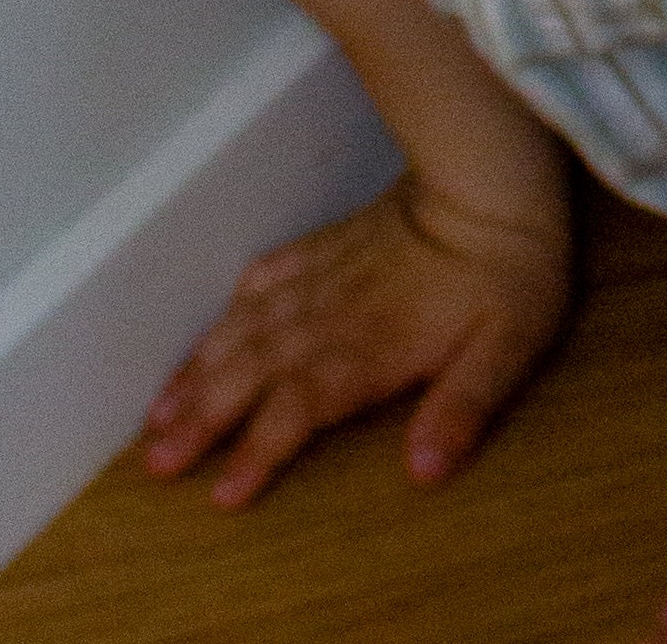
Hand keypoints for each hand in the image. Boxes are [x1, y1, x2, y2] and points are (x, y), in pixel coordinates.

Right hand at [138, 166, 574, 507]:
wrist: (496, 173)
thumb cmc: (512, 267)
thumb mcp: (509, 344)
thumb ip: (464, 407)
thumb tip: (423, 471)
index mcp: (372, 346)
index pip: (301, 407)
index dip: (260, 450)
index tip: (221, 493)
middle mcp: (334, 314)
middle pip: (254, 371)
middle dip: (202, 417)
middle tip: (154, 459)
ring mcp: (326, 274)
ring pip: (248, 327)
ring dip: (201, 369)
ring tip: (158, 412)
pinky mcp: (331, 242)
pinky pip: (269, 273)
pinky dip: (235, 303)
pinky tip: (217, 322)